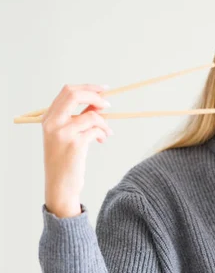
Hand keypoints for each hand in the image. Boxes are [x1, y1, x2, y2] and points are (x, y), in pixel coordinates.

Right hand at [42, 84, 112, 217]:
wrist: (60, 185)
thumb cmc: (66, 159)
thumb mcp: (67, 134)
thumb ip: (79, 117)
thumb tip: (98, 101)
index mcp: (48, 118)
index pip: (67, 91)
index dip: (88, 87)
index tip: (104, 89)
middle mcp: (52, 123)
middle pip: (75, 95)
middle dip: (95, 96)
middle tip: (108, 105)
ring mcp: (62, 133)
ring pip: (92, 115)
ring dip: (105, 123)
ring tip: (107, 133)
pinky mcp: (75, 144)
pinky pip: (96, 130)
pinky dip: (103, 133)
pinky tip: (102, 140)